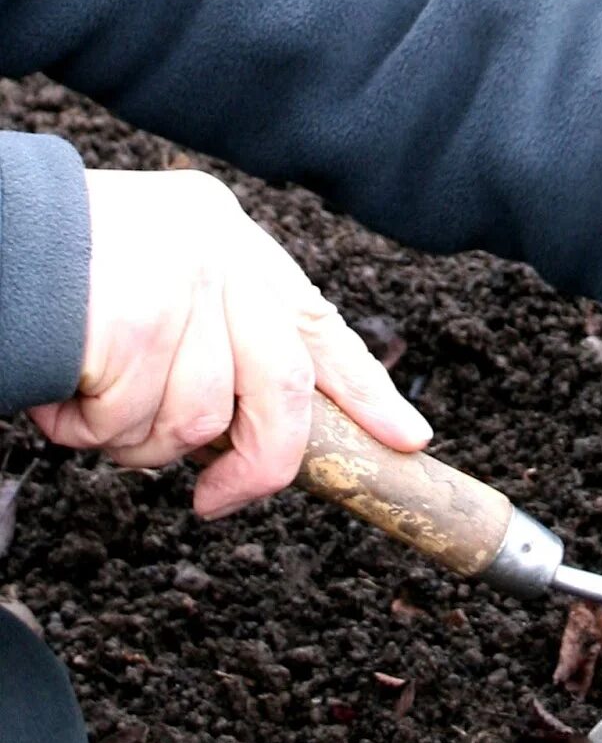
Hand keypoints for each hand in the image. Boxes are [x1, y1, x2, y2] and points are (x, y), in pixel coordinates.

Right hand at [30, 169, 430, 518]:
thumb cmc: (55, 273)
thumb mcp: (156, 280)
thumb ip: (215, 336)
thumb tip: (257, 432)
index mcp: (230, 243)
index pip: (319, 327)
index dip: (366, 392)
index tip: (406, 439)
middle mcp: (220, 256)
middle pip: (283, 395)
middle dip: (256, 465)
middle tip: (218, 499)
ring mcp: (181, 285)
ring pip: (198, 421)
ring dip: (138, 443)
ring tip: (89, 411)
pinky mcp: (136, 321)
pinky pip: (135, 423)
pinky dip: (92, 433)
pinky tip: (61, 401)